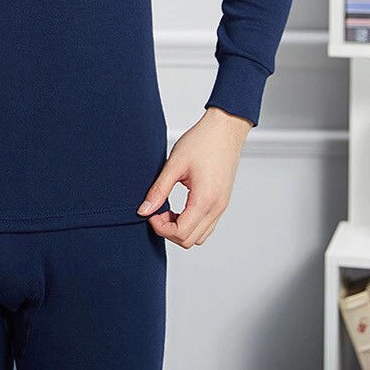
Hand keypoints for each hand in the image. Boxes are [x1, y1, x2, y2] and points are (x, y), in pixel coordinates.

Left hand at [136, 106, 251, 247]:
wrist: (225, 129)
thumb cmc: (202, 141)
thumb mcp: (174, 164)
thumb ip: (158, 190)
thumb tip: (144, 210)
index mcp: (204, 200)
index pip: (181, 233)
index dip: (161, 228)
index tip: (150, 214)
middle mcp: (216, 208)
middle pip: (190, 240)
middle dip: (169, 231)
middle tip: (156, 212)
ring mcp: (222, 206)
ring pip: (200, 236)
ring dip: (181, 229)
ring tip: (168, 209)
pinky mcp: (222, 202)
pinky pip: (207, 225)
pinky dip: (191, 223)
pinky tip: (180, 207)